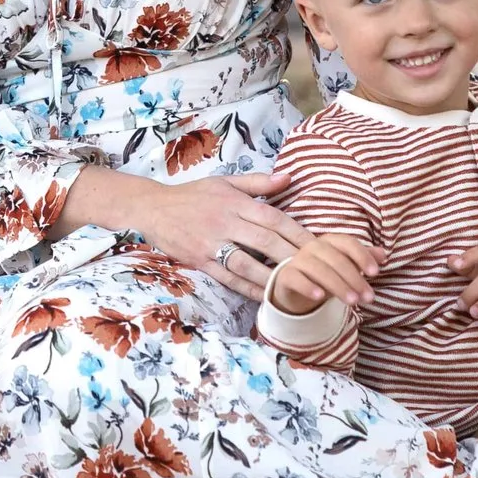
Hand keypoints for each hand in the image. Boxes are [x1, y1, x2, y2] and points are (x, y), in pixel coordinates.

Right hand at [117, 171, 323, 301]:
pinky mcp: (200, 261)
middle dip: (300, 259)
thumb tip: (289, 178)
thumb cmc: (192, 195)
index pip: (275, 218)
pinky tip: (271, 299)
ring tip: (308, 293)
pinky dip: (251, 290)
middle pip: (268, 242)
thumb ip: (257, 183)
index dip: (300, 234)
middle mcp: (226, 221)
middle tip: (327, 276)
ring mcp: (212, 244)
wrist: (151, 207)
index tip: (324, 249)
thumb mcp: (223, 181)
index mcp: (235, 201)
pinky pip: (229, 278)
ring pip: (250, 264)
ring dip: (279, 279)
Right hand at [266, 232, 385, 313]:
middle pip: (335, 259)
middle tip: (368, 298)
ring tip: (352, 302)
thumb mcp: (347, 268)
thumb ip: (364, 259)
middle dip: (354, 278)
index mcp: (329, 241)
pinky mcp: (285, 276)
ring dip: (338, 285)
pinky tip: (320, 297)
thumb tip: (383, 254)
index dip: (362, 256)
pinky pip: (296, 279)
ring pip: (318, 269)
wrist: (295, 288)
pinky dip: (308, 286)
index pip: (347, 242)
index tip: (375, 273)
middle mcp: (312, 247)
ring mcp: (297, 260)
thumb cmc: (326, 275)